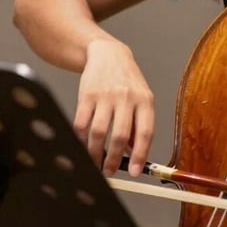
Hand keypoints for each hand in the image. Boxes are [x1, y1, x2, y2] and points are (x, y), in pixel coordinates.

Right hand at [73, 38, 153, 177]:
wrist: (108, 54)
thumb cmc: (127, 80)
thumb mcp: (141, 98)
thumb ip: (139, 124)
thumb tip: (134, 155)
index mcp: (145, 100)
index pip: (145, 132)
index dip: (141, 156)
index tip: (135, 172)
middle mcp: (127, 97)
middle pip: (120, 136)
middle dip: (114, 160)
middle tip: (109, 171)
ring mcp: (106, 95)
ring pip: (98, 133)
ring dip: (95, 153)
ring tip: (95, 162)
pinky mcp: (87, 94)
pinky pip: (81, 124)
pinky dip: (81, 140)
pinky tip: (83, 145)